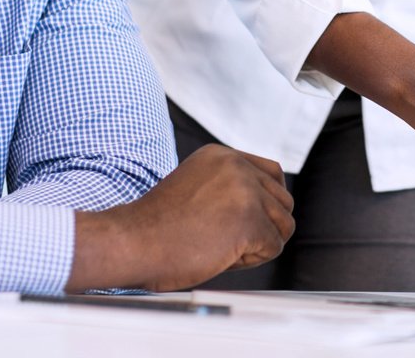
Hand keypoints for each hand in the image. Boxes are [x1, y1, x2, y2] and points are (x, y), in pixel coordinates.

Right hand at [68, 144, 294, 291]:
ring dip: (257, 244)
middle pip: (282, 200)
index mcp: (222, 155)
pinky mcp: (249, 220)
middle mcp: (236, 165)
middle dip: (261, 226)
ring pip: (283, 225)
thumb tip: (268, 206)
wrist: (131, 242)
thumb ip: (229, 186)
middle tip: (226, 240)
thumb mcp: (196, 188)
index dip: (264, 203)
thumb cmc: (156, 227)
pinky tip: (222, 257)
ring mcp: (245, 191)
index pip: (272, 174)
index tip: (243, 221)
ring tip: (222, 248)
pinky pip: (273, 246)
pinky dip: (252, 260)